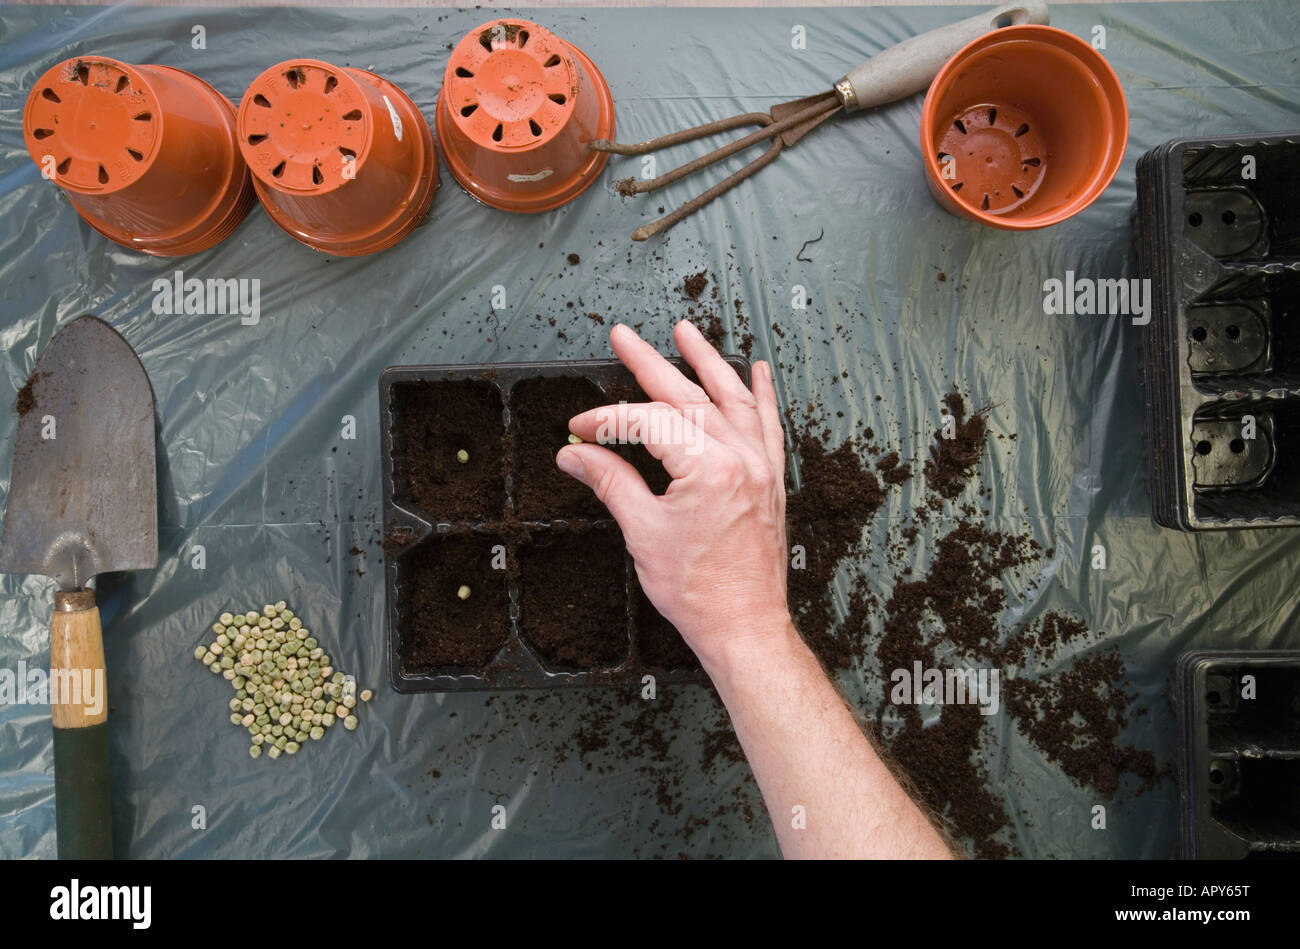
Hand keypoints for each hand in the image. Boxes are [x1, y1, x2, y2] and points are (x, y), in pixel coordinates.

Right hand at [556, 321, 790, 668]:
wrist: (744, 626)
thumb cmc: (699, 591)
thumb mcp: (644, 533)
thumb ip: (611, 482)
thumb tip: (576, 454)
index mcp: (709, 468)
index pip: (648, 423)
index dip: (608, 421)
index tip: (579, 428)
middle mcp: (741, 458)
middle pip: (688, 397)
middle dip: (650, 364)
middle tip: (623, 336)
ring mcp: (760, 466)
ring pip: (732, 399)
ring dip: (707, 362)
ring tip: (686, 331)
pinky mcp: (770, 480)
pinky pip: (768, 425)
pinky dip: (761, 396)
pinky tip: (757, 372)